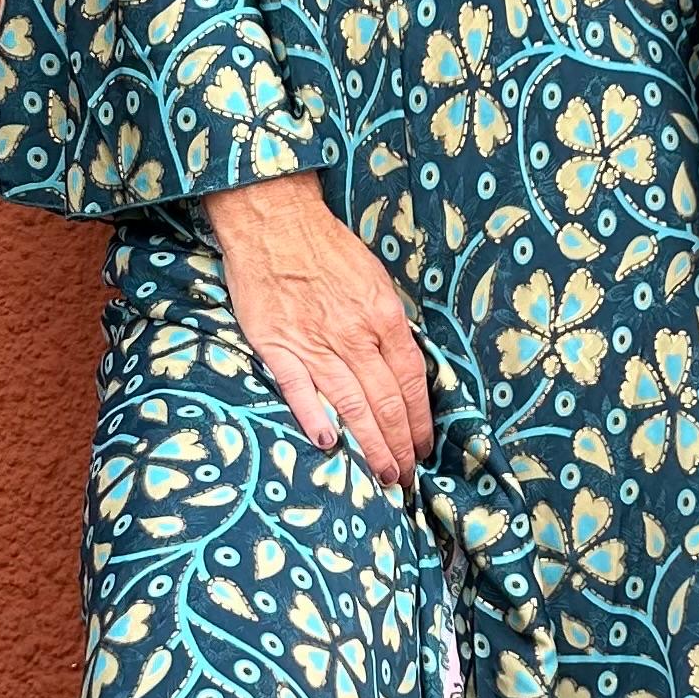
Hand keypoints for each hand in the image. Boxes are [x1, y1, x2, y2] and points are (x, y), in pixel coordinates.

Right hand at [203, 172, 434, 490]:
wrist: (274, 220)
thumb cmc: (326, 246)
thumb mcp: (374, 278)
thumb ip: (387, 324)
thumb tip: (401, 364)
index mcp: (384, 316)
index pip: (411, 381)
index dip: (419, 421)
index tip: (423, 447)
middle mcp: (354, 335)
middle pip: (386, 402)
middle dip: (399, 446)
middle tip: (406, 477)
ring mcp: (315, 342)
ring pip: (351, 404)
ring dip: (370, 445)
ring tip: (382, 476)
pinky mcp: (277, 345)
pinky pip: (299, 389)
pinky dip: (315, 417)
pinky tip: (330, 444)